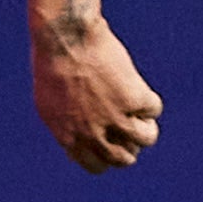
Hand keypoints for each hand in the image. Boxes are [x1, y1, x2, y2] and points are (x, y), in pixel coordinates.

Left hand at [31, 10, 163, 174]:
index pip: (96, 165)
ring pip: (146, 138)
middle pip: (124, 158)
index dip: (107, 155)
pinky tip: (136, 84)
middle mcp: (92, 133)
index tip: (111, 141)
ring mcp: (114, 117)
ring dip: (146, 125)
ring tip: (139, 109)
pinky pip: (153, 108)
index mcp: (69, 136)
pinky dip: (149, 98)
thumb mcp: (49, 101)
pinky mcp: (133, 98)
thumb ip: (64, 125)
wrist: (65, 36)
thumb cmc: (53, 61)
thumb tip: (76, 142)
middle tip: (130, 126)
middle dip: (130, 145)